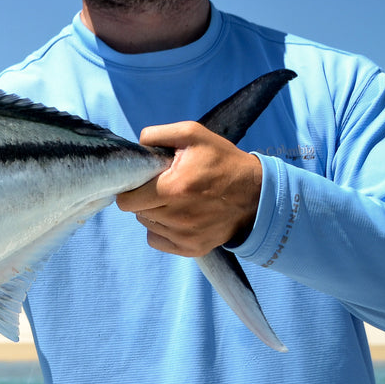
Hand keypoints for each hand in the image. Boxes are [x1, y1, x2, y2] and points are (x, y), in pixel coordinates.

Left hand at [115, 121, 262, 256]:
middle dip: (143, 198)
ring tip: (175, 200)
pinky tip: (177, 216)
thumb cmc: (222, 160)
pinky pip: (157, 241)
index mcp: (173, 189)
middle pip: (136, 212)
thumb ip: (158, 134)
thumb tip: (136, 145)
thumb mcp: (193, 134)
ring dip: (154, 213)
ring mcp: (185, 236)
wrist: (257, 194)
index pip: (127, 200)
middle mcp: (177, 217)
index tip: (143, 181)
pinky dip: (161, 229)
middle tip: (162, 188)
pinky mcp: (192, 249)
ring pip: (147, 224)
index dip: (131, 188)